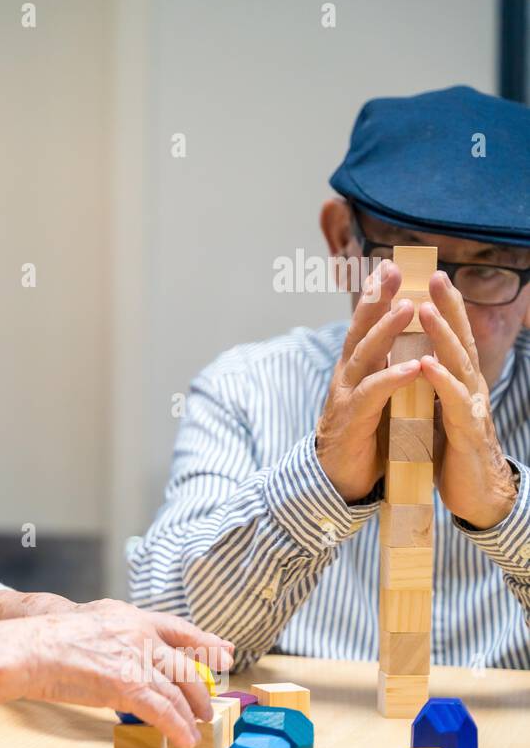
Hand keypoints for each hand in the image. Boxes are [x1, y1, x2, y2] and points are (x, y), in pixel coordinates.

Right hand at [19, 599, 234, 747]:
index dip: (205, 641)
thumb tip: (129, 654)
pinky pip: (164, 711)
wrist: (32, 648)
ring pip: (178, 691)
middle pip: (185, 664)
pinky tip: (184, 739)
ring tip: (197, 727)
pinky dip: (178, 728)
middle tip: (207, 705)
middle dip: (200, 690)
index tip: (225, 651)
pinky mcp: (129, 685)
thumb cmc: (48, 640)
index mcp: (130, 616)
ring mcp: (136, 659)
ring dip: (191, 714)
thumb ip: (117, 634)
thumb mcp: (91, 622)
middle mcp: (140, 634)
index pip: (178, 628)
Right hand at [317, 260, 425, 501]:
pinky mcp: (352, 421)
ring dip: (386, 331)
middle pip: (359, 331)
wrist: (336, 479)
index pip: (363, 326)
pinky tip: (412, 366)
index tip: (387, 268)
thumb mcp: (376, 397)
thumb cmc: (363, 437)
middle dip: (375, 300)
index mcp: (354, 370)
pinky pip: (372, 395)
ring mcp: (345, 397)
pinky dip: (392, 379)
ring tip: (407, 308)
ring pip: (364, 356)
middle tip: (392, 272)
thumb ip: (384, 371)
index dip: (374, 297)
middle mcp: (346, 377)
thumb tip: (404, 345)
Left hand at [417, 272, 517, 528]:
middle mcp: (470, 389)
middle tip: (437, 276)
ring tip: (425, 309)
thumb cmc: (456, 451)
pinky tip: (427, 364)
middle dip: (449, 306)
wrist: (477, 496)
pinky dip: (441, 381)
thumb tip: (421, 359)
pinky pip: (452, 403)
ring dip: (441, 336)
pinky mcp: (465, 433)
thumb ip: (435, 386)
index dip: (445, 307)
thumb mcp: (442, 411)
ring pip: (457, 364)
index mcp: (460, 383)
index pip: (452, 339)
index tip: (430, 277)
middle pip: (459, 341)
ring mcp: (471, 409)